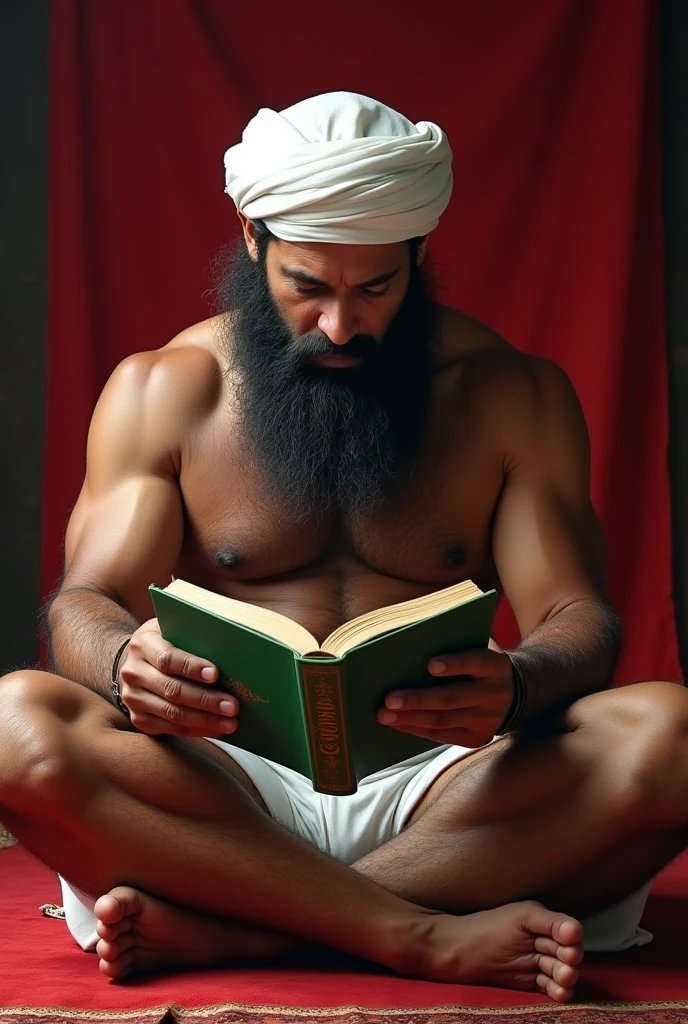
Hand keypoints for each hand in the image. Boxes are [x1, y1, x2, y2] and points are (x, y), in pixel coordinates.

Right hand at [118, 618, 238, 737]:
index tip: (216, 675)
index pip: (167, 658)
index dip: (192, 667)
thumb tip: (230, 650)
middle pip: (172, 689)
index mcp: (143, 644)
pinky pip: (170, 728)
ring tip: (230, 722)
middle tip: (232, 706)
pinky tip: (216, 729)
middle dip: (206, 700)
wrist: (138, 662)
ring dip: (204, 720)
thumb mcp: (175, 628)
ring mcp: (133, 697)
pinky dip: (196, 730)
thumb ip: (194, 635)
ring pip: (172, 713)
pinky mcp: (139, 718)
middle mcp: (133, 672)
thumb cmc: (168, 642)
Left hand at [377, 648, 514, 747]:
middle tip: (388, 699)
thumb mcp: (478, 652)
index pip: (475, 662)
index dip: (453, 664)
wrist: (516, 695)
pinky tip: (397, 724)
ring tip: (384, 715)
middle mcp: (494, 694)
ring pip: (443, 720)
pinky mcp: (478, 737)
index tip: (429, 664)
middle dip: (417, 699)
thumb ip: (455, 650)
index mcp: (495, 666)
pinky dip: (416, 729)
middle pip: (452, 697)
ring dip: (410, 718)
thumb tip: (410, 653)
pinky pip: (442, 735)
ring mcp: (487, 719)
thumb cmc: (480, 667)